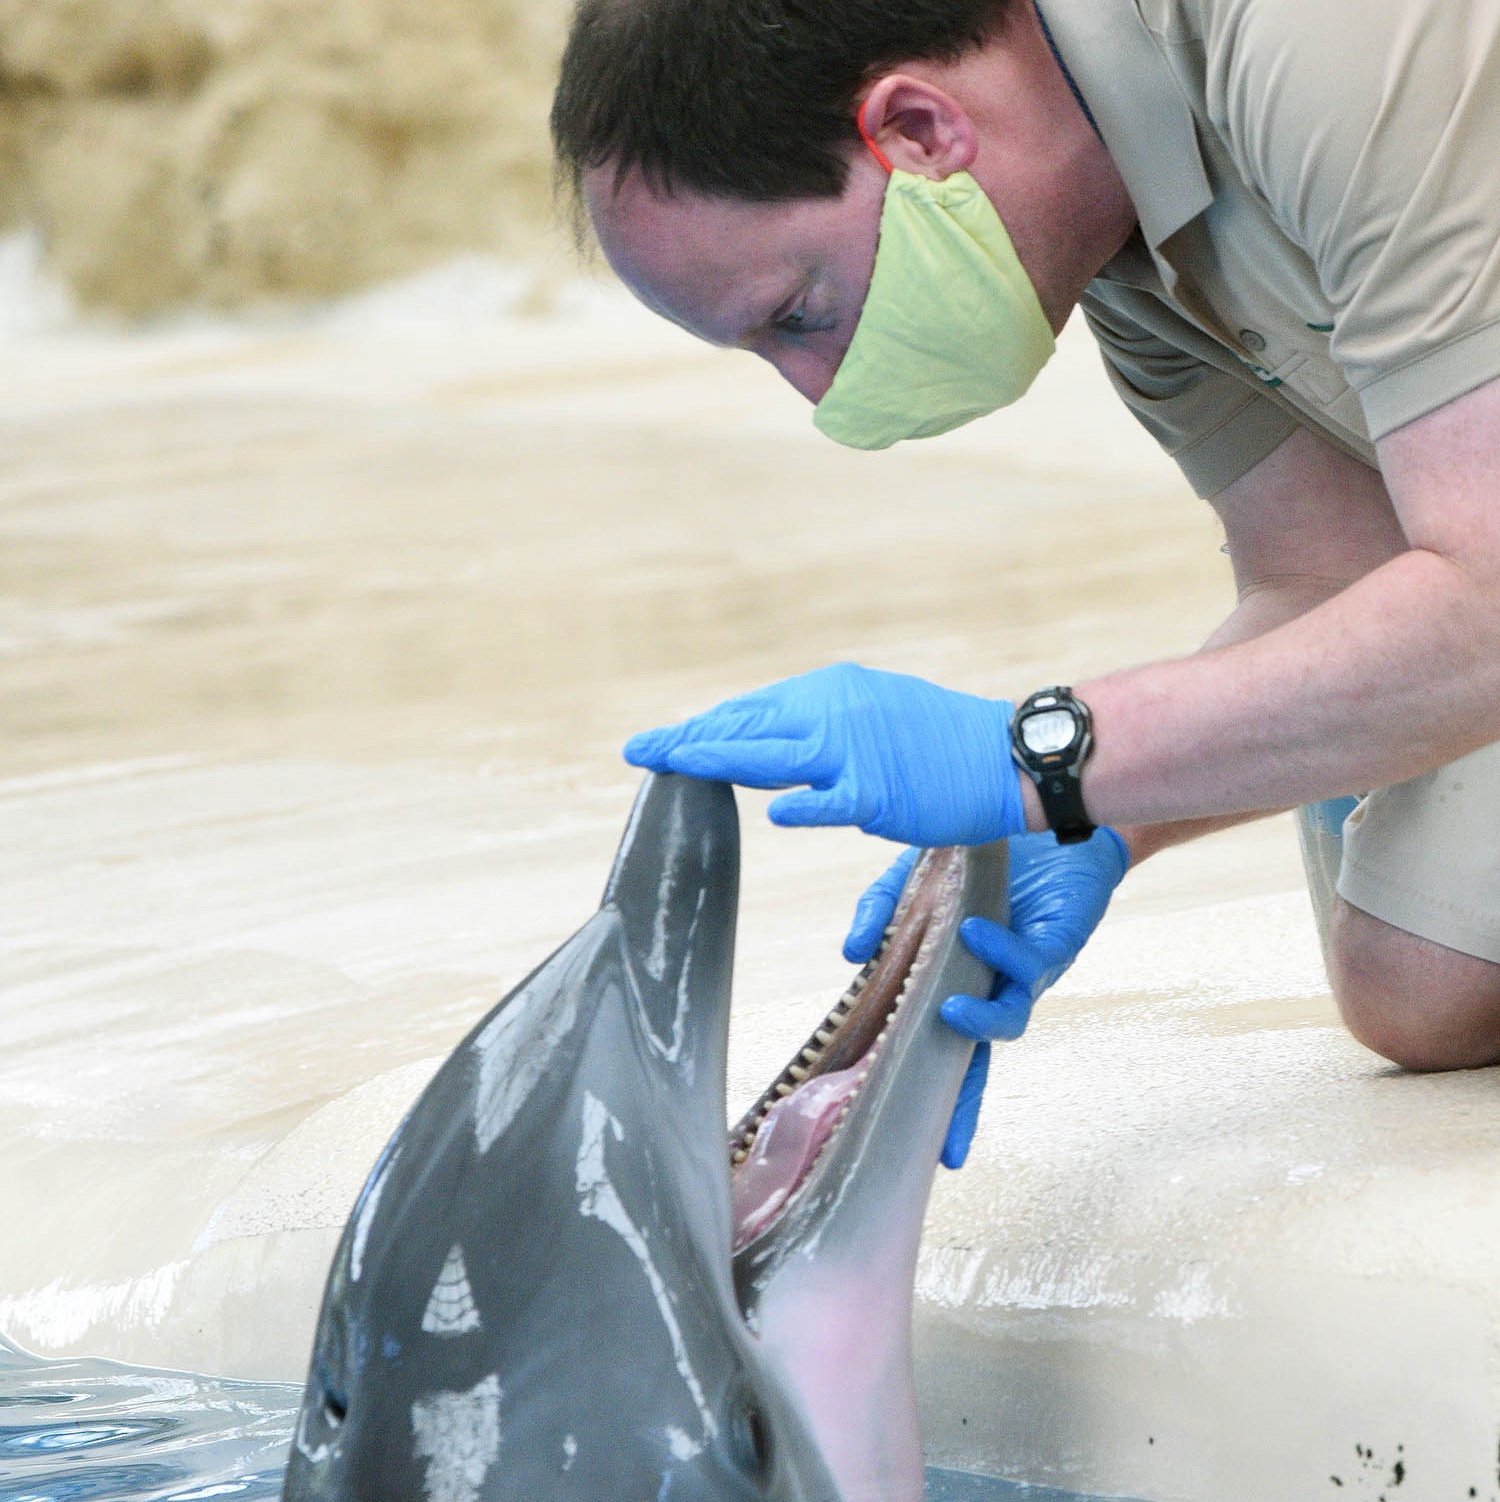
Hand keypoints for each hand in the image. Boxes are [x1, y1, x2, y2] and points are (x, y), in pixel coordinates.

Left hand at [624, 663, 1023, 846]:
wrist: (1005, 755)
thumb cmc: (941, 742)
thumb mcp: (873, 711)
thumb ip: (822, 725)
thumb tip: (774, 743)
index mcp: (831, 692)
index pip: (752, 710)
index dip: (704, 727)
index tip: (664, 739)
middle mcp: (835, 712)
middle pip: (746, 726)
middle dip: (688, 739)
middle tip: (639, 749)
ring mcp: (854, 751)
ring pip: (768, 754)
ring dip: (714, 757)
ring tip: (669, 764)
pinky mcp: (877, 792)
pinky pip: (826, 800)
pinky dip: (797, 804)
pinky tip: (767, 811)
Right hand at [844, 828, 1129, 1168]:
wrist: (1040, 807)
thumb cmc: (976, 854)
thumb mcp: (911, 881)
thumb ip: (879, 915)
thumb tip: (850, 955)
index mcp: (953, 981)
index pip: (935, 1047)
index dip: (923, 1092)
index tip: (896, 1137)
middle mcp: (989, 988)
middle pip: (976, 1064)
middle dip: (961, 1108)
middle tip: (943, 1148)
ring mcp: (1024, 972)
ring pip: (1007, 1020)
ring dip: (979, 1021)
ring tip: (949, 1009)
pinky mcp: (1056, 943)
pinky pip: (1029, 964)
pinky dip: (999, 951)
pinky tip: (974, 930)